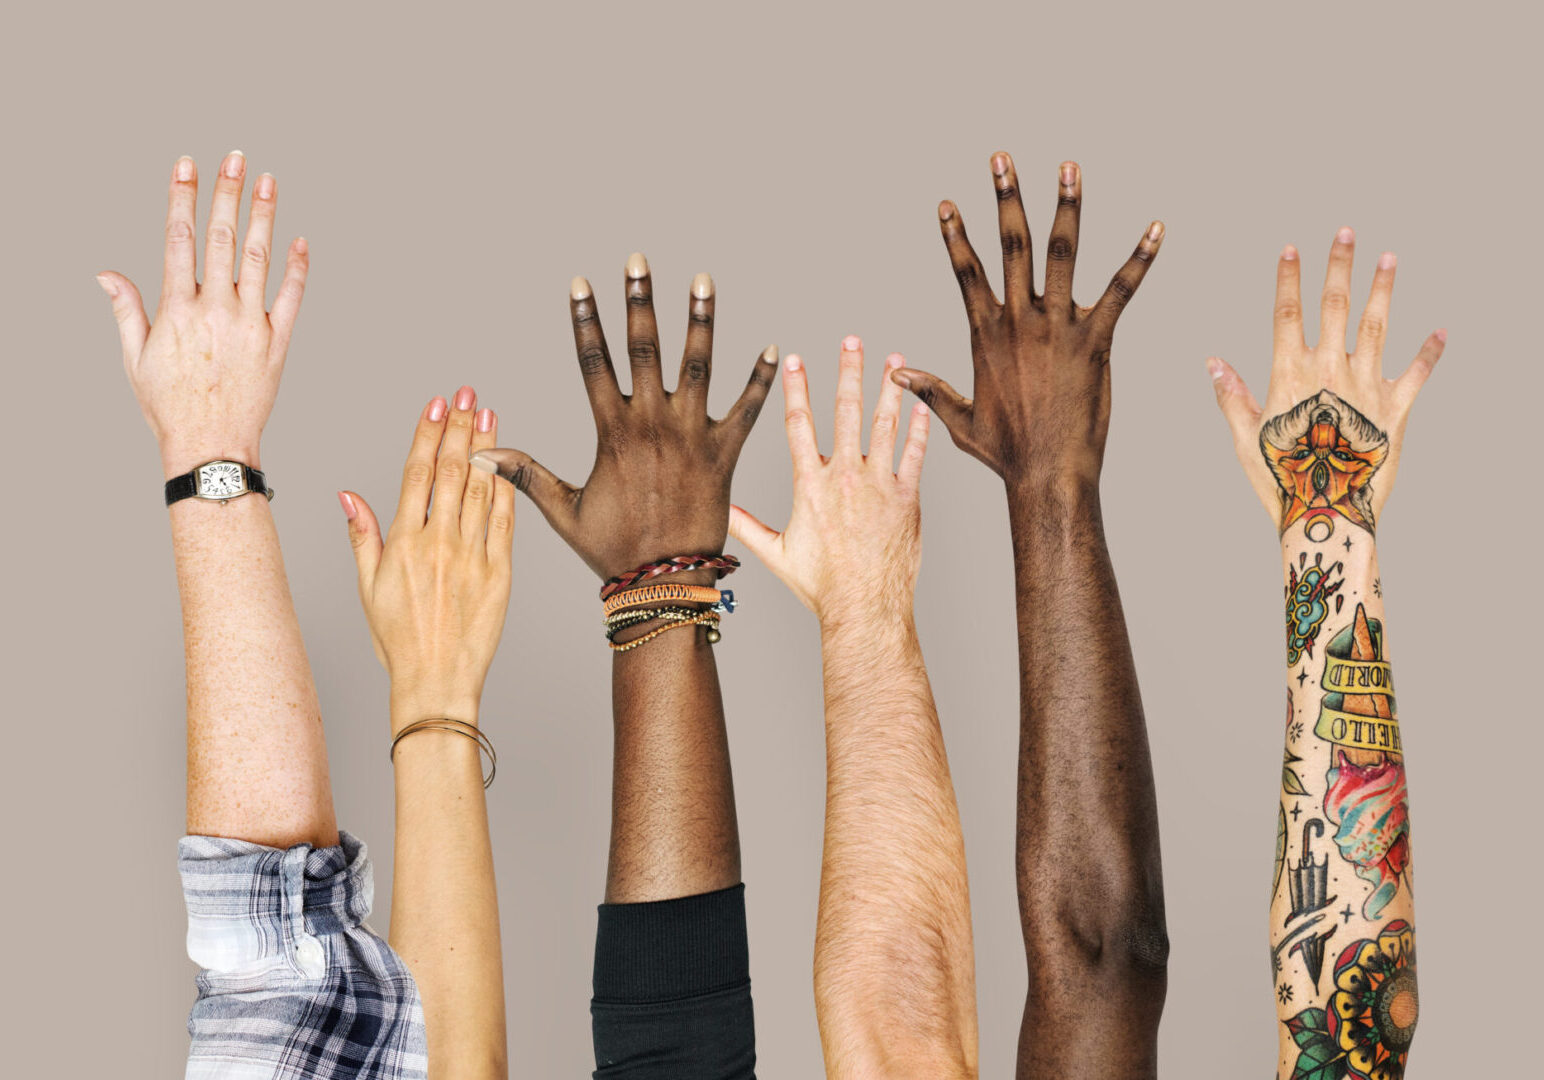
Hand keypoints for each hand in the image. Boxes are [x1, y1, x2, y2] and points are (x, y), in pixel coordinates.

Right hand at [97, 152, 308, 476]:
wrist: (212, 446)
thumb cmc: (170, 406)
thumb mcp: (136, 358)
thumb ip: (127, 310)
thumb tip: (106, 273)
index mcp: (178, 309)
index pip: (180, 238)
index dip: (183, 197)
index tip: (187, 165)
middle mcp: (216, 310)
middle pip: (222, 238)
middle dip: (228, 194)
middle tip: (236, 158)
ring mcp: (251, 325)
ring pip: (258, 259)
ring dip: (264, 216)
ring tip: (269, 182)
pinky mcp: (278, 343)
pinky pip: (292, 298)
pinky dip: (298, 268)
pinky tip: (300, 240)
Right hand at [340, 387, 514, 730]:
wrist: (437, 681)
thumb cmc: (399, 640)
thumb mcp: (369, 587)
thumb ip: (362, 535)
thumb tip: (348, 493)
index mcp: (404, 544)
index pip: (417, 474)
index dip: (427, 434)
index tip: (436, 404)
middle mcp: (439, 544)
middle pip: (451, 472)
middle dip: (460, 427)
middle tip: (468, 392)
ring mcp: (473, 557)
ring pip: (480, 489)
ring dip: (485, 447)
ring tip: (489, 413)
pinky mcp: (501, 574)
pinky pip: (505, 521)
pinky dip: (505, 488)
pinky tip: (506, 461)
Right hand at [471, 254, 777, 580]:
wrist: (664, 583)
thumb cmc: (613, 551)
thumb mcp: (564, 511)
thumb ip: (526, 473)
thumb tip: (477, 455)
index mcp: (613, 433)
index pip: (594, 362)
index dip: (586, 320)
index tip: (580, 283)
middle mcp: (652, 424)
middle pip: (645, 348)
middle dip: (640, 301)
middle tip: (637, 260)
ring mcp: (692, 436)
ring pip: (698, 365)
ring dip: (700, 320)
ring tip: (703, 279)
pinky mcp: (725, 454)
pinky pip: (747, 410)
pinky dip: (759, 380)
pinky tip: (771, 347)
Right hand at [729, 336, 929, 625]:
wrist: (864, 607)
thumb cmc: (821, 586)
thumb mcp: (777, 554)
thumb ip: (748, 527)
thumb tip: (719, 512)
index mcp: (810, 485)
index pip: (799, 424)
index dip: (795, 388)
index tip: (794, 359)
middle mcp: (844, 477)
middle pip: (845, 411)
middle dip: (849, 371)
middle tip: (853, 340)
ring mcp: (879, 485)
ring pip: (885, 425)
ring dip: (889, 388)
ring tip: (896, 359)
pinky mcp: (907, 498)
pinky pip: (915, 455)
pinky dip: (920, 428)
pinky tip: (923, 405)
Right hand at [892, 152, 1162, 488]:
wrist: (1047, 474)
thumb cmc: (1005, 453)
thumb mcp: (959, 420)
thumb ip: (931, 390)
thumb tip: (897, 375)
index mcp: (987, 335)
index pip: (966, 273)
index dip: (956, 237)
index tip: (948, 204)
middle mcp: (1019, 321)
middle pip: (1010, 246)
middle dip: (1006, 198)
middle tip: (1002, 159)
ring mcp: (1058, 328)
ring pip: (1061, 254)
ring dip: (1066, 207)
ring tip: (1069, 166)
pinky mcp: (1095, 341)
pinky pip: (1120, 292)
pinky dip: (1139, 259)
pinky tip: (1157, 229)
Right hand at [1207, 229, 1446, 537]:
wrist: (1327, 513)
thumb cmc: (1280, 481)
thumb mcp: (1245, 439)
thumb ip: (1232, 396)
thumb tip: (1213, 362)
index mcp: (1291, 375)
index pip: (1287, 314)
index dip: (1289, 279)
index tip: (1291, 249)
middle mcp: (1330, 372)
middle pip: (1336, 306)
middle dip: (1340, 266)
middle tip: (1345, 232)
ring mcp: (1366, 387)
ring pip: (1377, 326)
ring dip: (1383, 290)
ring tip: (1389, 259)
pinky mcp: (1397, 410)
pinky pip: (1418, 374)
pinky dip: (1430, 352)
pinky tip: (1442, 330)